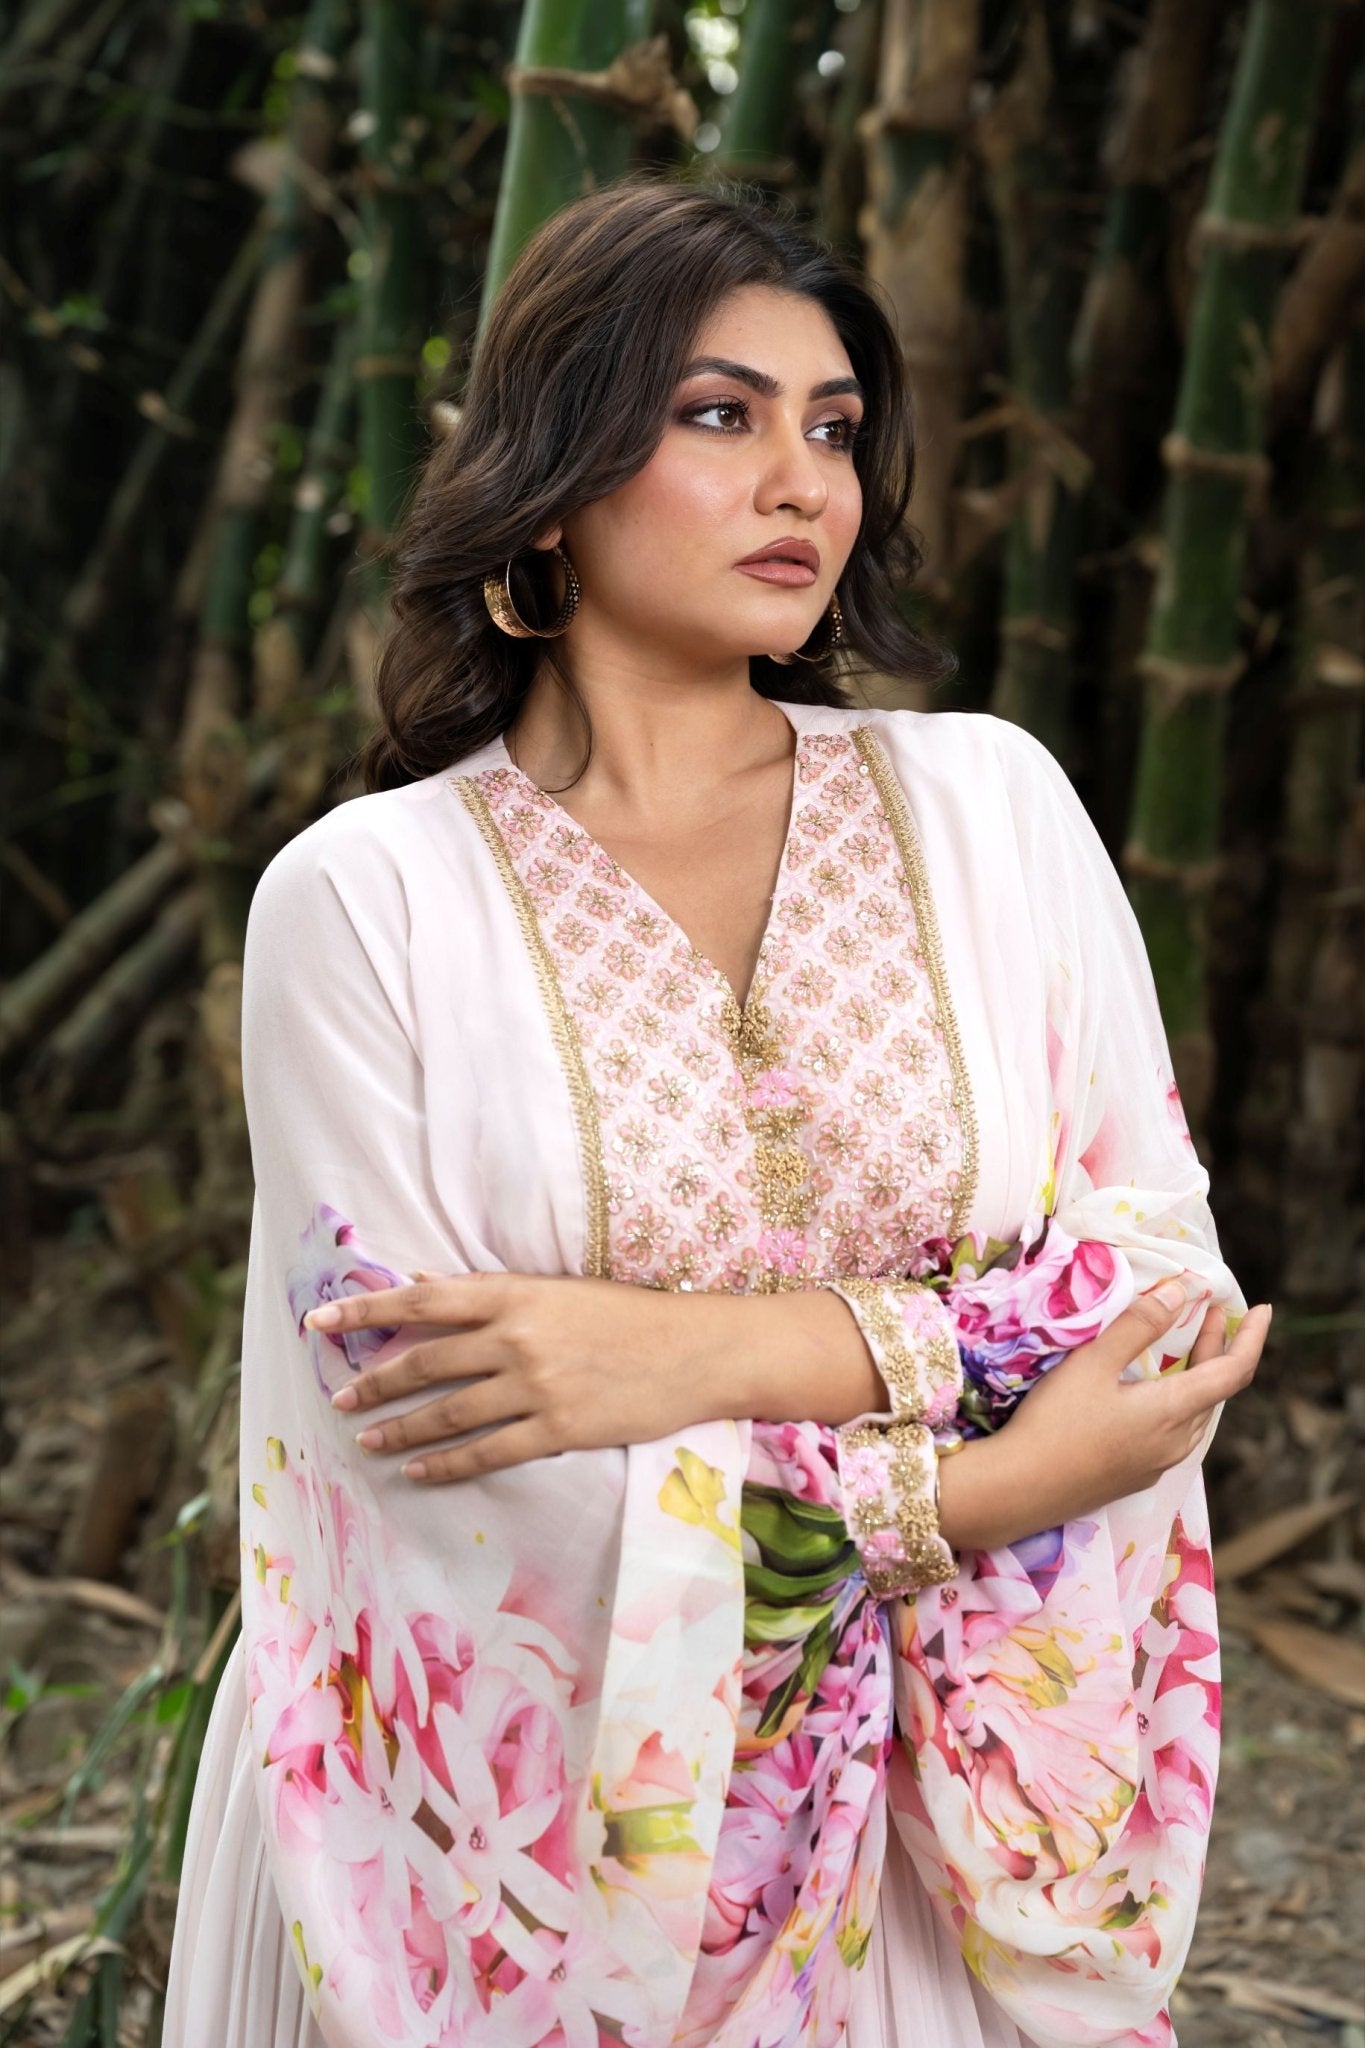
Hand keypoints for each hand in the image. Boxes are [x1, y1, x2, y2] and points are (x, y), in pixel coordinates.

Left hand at [303, 1269, 729, 1481]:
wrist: (695, 1350)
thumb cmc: (626, 1314)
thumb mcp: (556, 1289)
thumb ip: (488, 1292)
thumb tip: (421, 1279)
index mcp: (514, 1293)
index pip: (423, 1300)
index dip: (367, 1310)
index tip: (320, 1322)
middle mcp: (517, 1337)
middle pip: (425, 1361)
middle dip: (374, 1381)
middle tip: (339, 1397)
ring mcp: (537, 1385)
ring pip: (448, 1412)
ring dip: (400, 1429)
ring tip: (367, 1441)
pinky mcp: (558, 1428)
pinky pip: (488, 1452)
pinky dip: (447, 1464)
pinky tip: (419, 1472)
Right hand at [937, 1284, 1270, 1552]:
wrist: (1018, 1491)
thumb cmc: (1054, 1422)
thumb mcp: (1093, 1363)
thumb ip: (1139, 1324)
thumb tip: (1182, 1291)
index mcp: (1173, 1413)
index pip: (1234, 1372)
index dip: (1253, 1338)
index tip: (1263, 1309)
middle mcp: (1175, 1444)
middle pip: (1214, 1392)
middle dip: (1219, 1349)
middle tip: (1211, 1313)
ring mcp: (1155, 1465)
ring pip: (1194, 1415)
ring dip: (1197, 1376)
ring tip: (1186, 1346)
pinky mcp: (1134, 1477)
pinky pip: (1172, 1433)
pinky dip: (1176, 1400)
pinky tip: (1150, 1392)